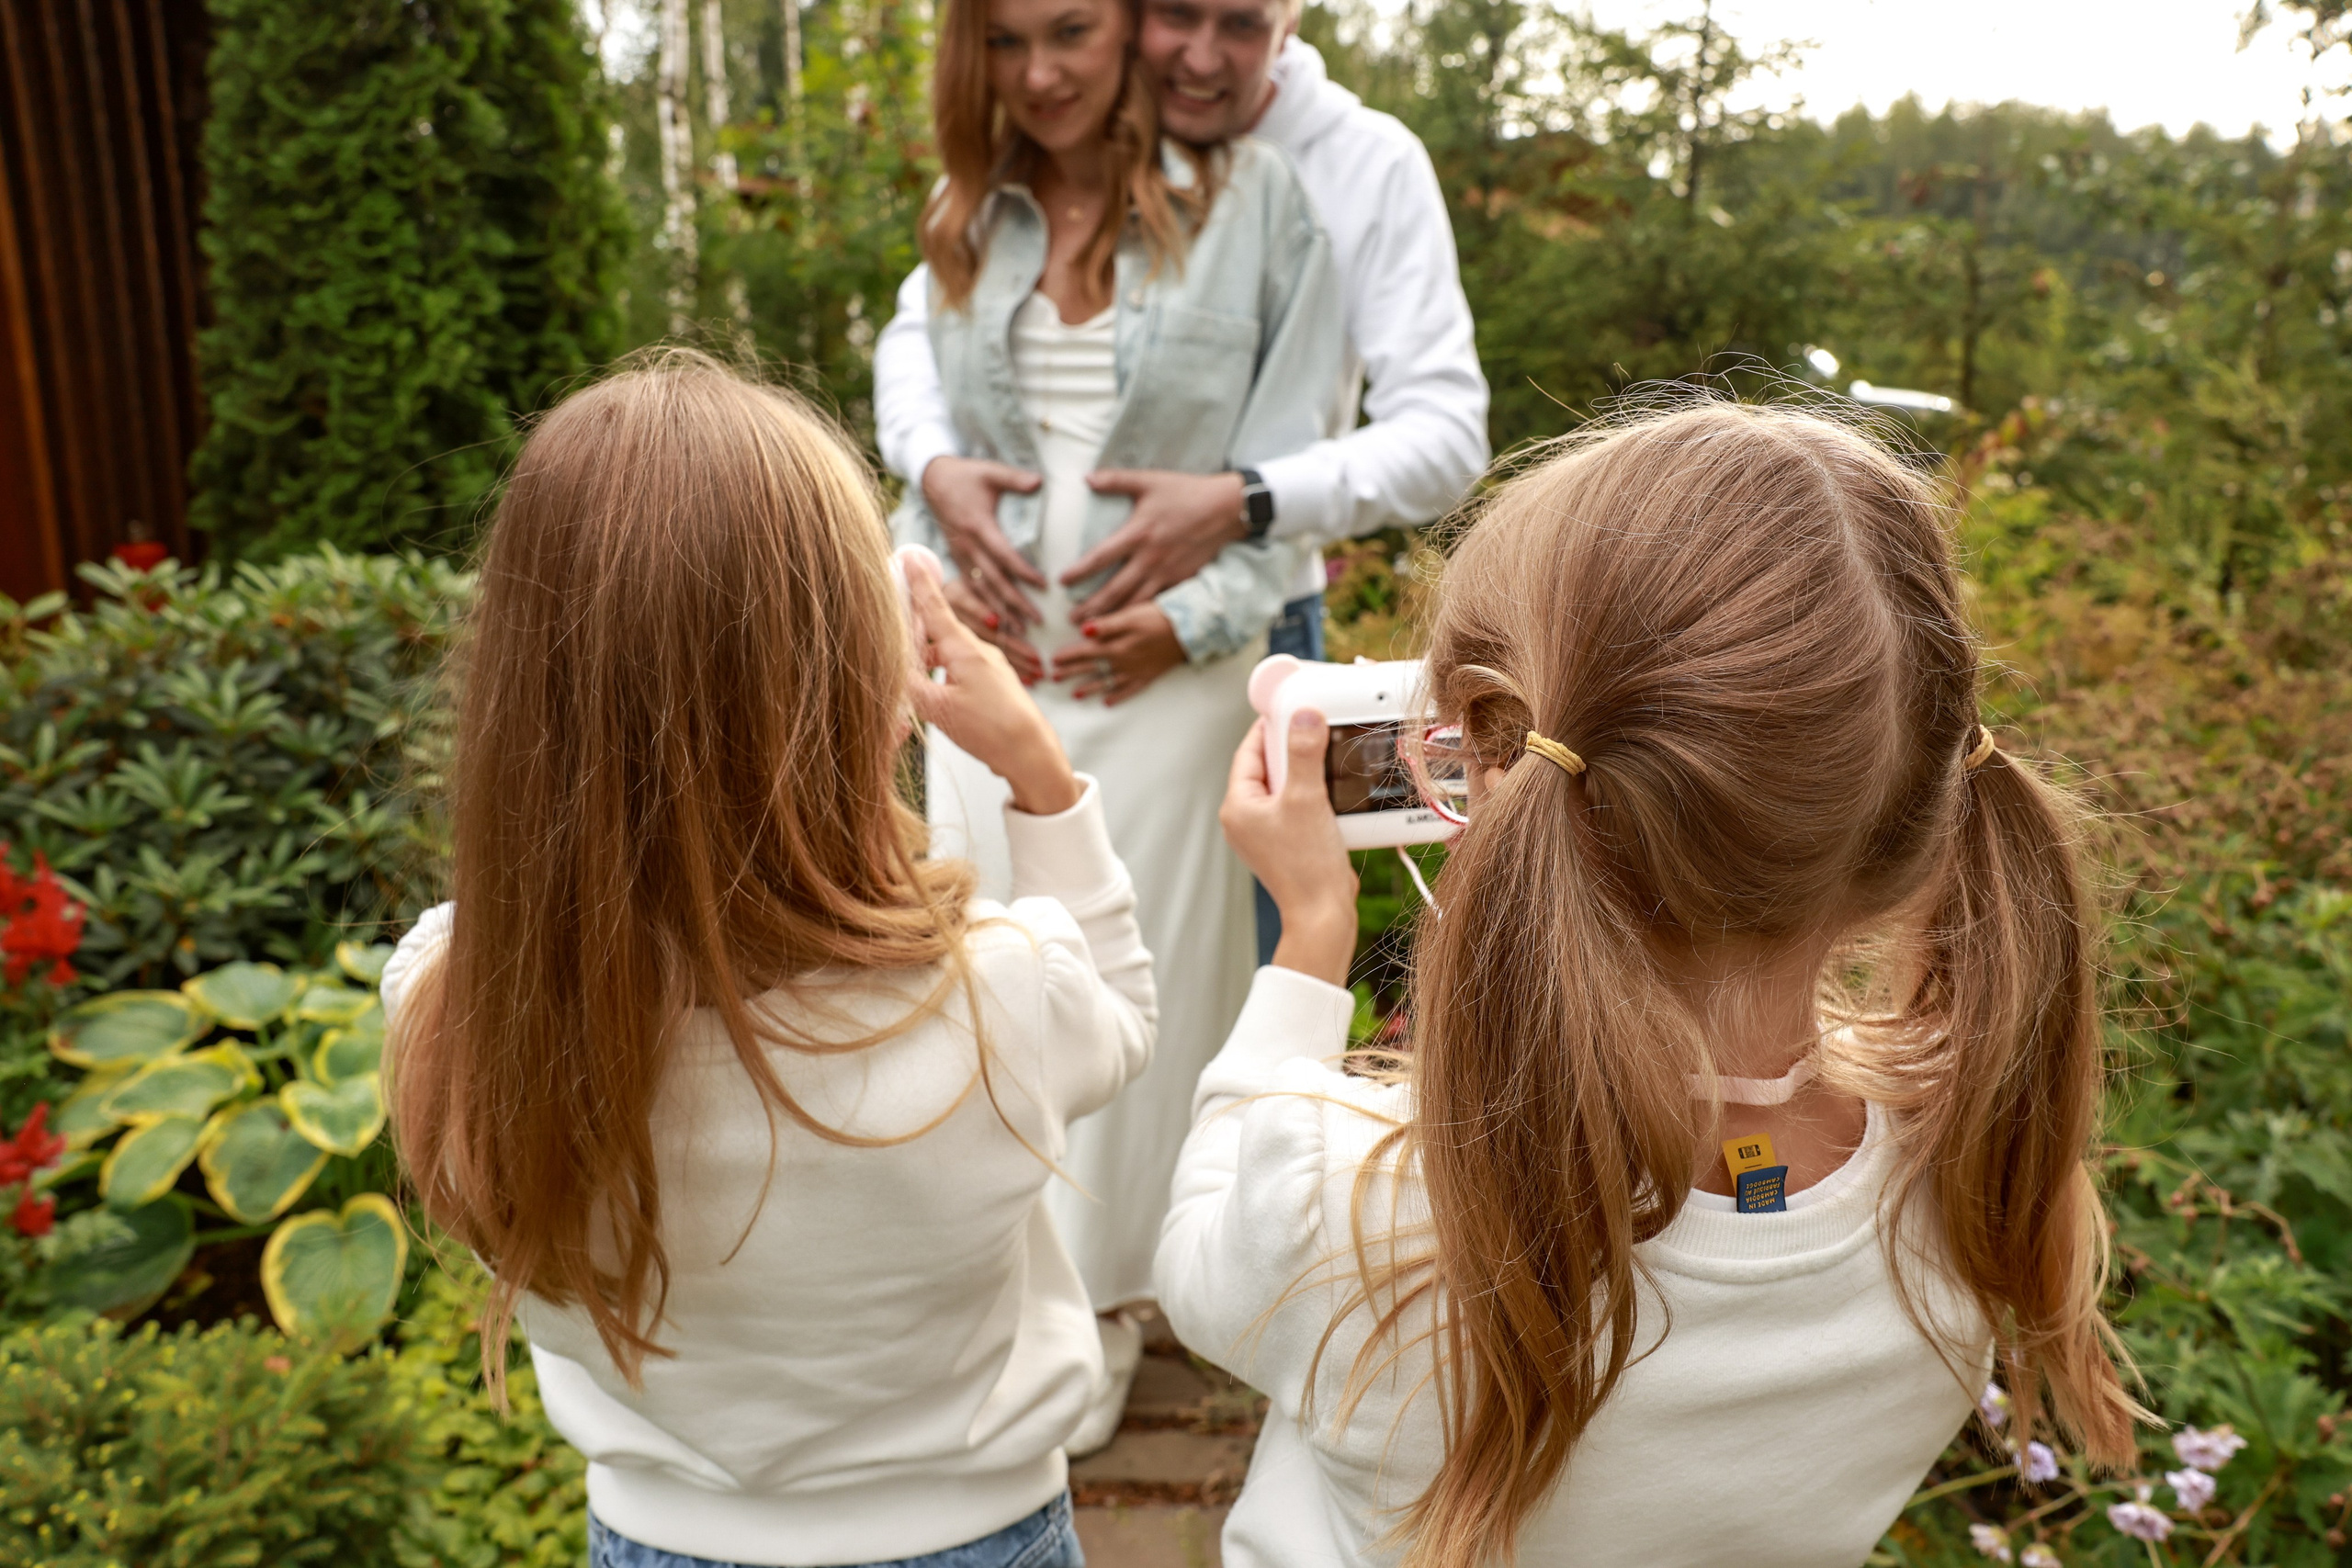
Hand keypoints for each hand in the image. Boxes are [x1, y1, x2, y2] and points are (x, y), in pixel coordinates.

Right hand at [904, 552, 1079, 815]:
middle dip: (914, 633)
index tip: (910, 556)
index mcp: (964, 649)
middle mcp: (979, 651)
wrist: (1032, 754)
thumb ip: (911, 684)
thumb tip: (893, 668)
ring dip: (929, 660)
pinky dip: (944, 674)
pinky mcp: (995, 684)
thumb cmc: (990, 729)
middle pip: (938, 631)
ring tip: (912, 680)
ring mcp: (990, 667)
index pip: (934, 608)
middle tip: (894, 638)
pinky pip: (962, 669)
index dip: (919, 584)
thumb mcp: (939, 708)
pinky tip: (937, 697)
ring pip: (949, 653)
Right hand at [922, 456, 1046, 631]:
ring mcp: (960, 555)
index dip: (1023, 571)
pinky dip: (983, 606)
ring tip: (1019, 631)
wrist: (932, 480)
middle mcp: (968, 546)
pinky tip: (996, 623)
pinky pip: (970, 587)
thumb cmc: (965, 476)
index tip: (1044, 585)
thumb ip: (1015, 478)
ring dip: (1000, 611)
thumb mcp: (990, 471)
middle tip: (1037, 621)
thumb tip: (1039, 482)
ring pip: (981, 590)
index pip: (1004, 555)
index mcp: (978, 527)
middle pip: (993, 581)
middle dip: (1015, 603)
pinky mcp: (957, 558)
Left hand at [1049, 603, 1185, 705]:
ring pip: (1107, 683)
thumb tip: (1083, 630)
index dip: (1068, 656)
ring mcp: (1135, 672)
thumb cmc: (1159, 617)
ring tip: (1075, 695)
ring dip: (1089, 689)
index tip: (1053, 660)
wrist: (1189, 631)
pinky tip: (1107, 703)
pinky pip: (1129, 690)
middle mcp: (1122, 661)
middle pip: (1091, 668)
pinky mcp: (1148, 676)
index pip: (1084, 651)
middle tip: (1054, 679)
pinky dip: (1118, 697)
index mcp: (1115, 644)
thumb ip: (1106, 625)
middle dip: (1071, 673)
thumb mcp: (1130, 615)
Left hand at [1062, 469, 1247, 621]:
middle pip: (1114, 590)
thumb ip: (1115, 480)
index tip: (1062, 582)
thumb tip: (1086, 478)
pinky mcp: (1182, 580)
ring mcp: (1167, 573)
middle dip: (1091, 608)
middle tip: (1072, 620)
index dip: (1079, 572)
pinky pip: (1157, 603)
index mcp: (1138, 533)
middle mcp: (1150, 558)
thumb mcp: (1149, 480)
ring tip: (1095, 631)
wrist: (1226, 509)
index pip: (1100, 557)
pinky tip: (1129, 626)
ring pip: (1135, 603)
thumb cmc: (1186, 492)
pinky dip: (1141, 616)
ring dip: (1113, 618)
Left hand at [1220, 712, 1357, 983]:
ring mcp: (1266, 832)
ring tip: (1330, 758)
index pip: (1250, 751)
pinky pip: (1298, 806)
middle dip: (1294, 748)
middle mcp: (1246, 818)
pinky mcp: (1287, 843)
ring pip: (1286, 786)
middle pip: (1269, 766)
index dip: (1271, 727)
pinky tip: (1335, 789)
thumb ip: (1304, 754)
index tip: (1293, 708)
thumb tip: (1303, 716)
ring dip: (1308, 771)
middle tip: (1318, 730)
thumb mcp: (1306, 799)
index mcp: (1238, 806)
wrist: (1323, 914)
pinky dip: (1316, 794)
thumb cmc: (1307, 864)